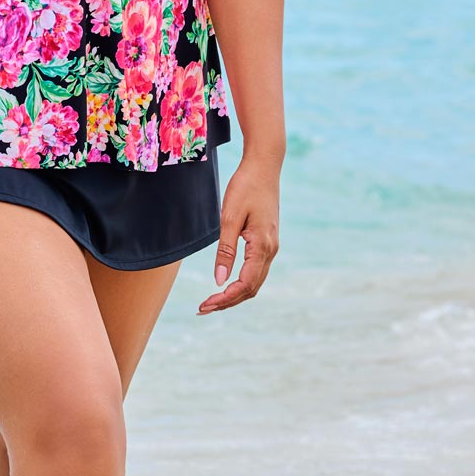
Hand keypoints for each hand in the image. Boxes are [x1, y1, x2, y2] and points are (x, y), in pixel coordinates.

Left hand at [198, 150, 280, 313]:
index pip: (244, 284)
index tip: (204, 305)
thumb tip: (218, 280)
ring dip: (234, 294)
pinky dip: (241, 282)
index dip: (224, 299)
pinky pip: (256, 270)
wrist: (264, 166)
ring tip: (212, 301)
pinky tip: (226, 283)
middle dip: (227, 302)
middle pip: (251, 288)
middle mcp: (271, 250)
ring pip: (255, 282)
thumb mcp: (229, 218)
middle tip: (203, 309)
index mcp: (262, 246)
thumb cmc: (245, 187)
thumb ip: (225, 251)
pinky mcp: (267, 241)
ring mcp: (271, 246)